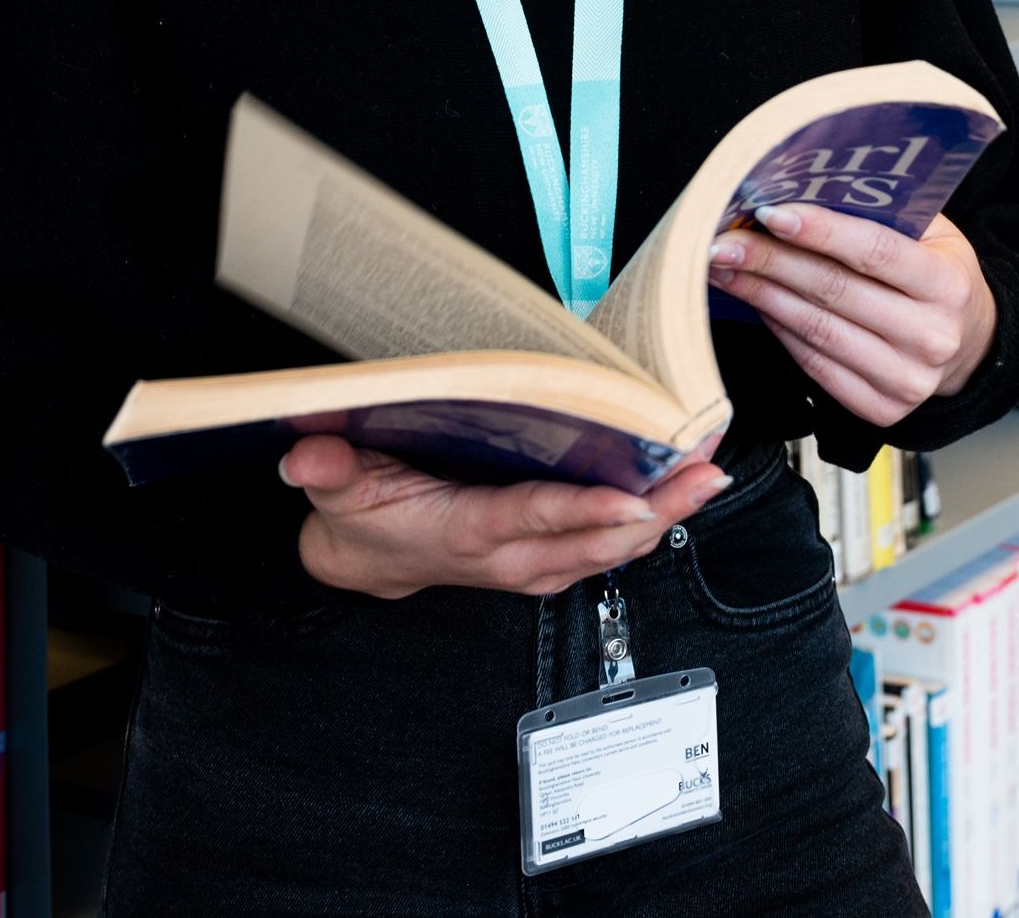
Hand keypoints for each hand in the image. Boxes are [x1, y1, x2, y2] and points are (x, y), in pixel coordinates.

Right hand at [280, 435, 727, 599]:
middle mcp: (512, 557)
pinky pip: (612, 545)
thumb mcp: (336, 490)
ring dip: (667, 513)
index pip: (532, 522)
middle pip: (594, 540)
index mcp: (466, 534)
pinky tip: (686, 486)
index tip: (633, 501)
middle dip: (656, 510)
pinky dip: (655, 518)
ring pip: (613, 547)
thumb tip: (307, 455)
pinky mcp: (551, 560)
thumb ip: (329, 471)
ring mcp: (536, 564)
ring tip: (711, 471)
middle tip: (704, 473)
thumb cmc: (364, 517)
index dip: (583, 515)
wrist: (369, 561)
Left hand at [707, 206, 998, 428]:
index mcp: (947, 284)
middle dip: (771, 262)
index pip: (875, 252)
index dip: (819, 232)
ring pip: (817, 331)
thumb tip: (807, 189)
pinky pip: (815, 366)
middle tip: (724, 241)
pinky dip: (779, 331)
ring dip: (762, 297)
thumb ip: (885, 214)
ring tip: (726, 269)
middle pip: (835, 293)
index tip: (769, 214)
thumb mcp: (934, 235)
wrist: (972, 346)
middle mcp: (931, 336)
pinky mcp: (882, 409)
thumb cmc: (941, 277)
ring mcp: (907, 379)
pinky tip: (756, 304)